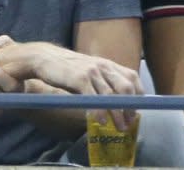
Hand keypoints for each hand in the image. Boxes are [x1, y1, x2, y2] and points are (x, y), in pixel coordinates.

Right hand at [0, 35, 141, 129]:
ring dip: (118, 114)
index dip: (138, 95)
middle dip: (131, 107)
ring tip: (120, 127)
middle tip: (130, 123)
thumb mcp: (90, 70)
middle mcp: (103, 66)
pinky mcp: (79, 78)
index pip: (132, 77)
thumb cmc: (68, 68)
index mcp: (107, 63)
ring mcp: (91, 71)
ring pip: (112, 95)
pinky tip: (101, 121)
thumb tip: (119, 100)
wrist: (45, 57)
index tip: (138, 110)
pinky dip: (100, 111)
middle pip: (126, 88)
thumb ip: (104, 81)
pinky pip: (94, 98)